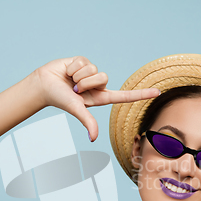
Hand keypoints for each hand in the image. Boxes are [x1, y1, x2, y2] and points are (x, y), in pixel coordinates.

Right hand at [35, 56, 159, 141]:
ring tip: (70, 80)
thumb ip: (88, 122)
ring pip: (95, 69)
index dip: (141, 95)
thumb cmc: (59, 99)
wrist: (43, 84)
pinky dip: (74, 66)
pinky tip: (68, 71)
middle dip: (87, 82)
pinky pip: (85, 61)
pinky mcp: (84, 62)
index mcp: (100, 98)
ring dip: (80, 74)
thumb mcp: (76, 110)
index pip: (125, 97)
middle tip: (75, 88)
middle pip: (104, 78)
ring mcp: (92, 73)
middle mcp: (98, 86)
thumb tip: (94, 138)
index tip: (157, 92)